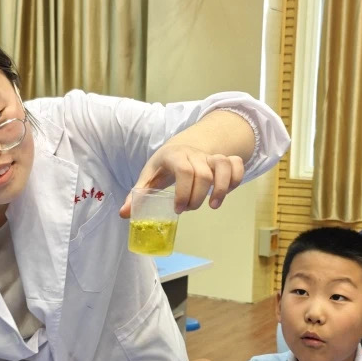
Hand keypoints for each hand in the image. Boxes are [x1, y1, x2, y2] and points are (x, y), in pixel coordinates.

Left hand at [120, 144, 244, 216]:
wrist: (181, 146)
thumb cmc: (163, 165)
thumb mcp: (149, 176)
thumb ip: (138, 194)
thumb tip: (124, 214)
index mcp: (174, 156)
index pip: (184, 170)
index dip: (183, 192)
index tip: (178, 209)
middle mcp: (195, 154)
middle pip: (204, 174)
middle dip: (198, 197)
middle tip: (188, 208)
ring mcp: (211, 156)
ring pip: (224, 166)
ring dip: (221, 189)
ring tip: (213, 206)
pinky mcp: (223, 160)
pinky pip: (237, 165)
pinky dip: (235, 180)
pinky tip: (224, 193)